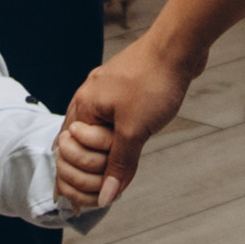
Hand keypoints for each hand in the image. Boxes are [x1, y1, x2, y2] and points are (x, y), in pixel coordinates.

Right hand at [56, 41, 194, 209]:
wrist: (178, 46)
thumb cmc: (153, 82)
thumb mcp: (134, 131)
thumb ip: (118, 165)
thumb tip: (105, 197)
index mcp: (84, 106)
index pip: (66, 150)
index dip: (74, 174)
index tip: (81, 194)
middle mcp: (89, 97)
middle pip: (77, 141)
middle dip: (88, 165)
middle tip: (103, 180)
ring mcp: (106, 90)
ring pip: (95, 129)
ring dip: (103, 150)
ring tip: (113, 166)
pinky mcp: (124, 87)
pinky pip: (111, 118)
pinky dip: (115, 135)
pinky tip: (125, 141)